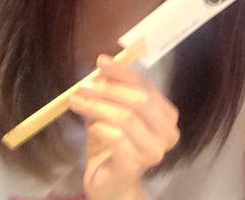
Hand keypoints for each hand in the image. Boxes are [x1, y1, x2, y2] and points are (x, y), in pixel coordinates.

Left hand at [70, 54, 179, 199]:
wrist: (111, 183)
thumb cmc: (114, 145)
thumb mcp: (114, 113)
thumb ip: (114, 93)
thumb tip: (100, 69)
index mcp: (166, 115)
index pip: (146, 86)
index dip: (123, 72)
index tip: (101, 61)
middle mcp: (167, 132)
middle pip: (140, 101)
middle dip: (110, 89)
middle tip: (84, 86)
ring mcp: (154, 151)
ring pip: (127, 118)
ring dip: (98, 106)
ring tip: (77, 102)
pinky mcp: (135, 165)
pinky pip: (117, 139)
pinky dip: (101, 128)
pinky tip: (91, 126)